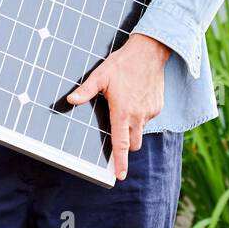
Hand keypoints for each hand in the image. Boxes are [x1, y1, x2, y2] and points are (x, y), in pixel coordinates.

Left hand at [66, 33, 170, 180]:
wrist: (150, 51)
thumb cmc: (123, 63)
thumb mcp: (100, 75)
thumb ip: (86, 90)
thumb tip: (70, 100)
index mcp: (123, 112)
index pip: (121, 144)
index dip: (120, 162)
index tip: (120, 176)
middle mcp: (138, 115)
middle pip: (133, 144)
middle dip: (126, 143)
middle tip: (118, 129)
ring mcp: (150, 112)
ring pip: (141, 130)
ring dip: (133, 126)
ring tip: (126, 105)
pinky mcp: (158, 106)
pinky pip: (149, 118)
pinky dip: (142, 115)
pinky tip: (136, 98)